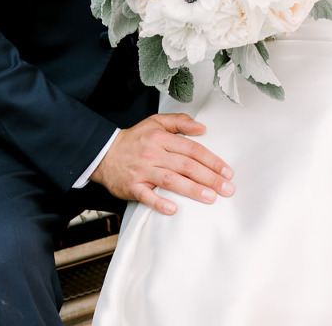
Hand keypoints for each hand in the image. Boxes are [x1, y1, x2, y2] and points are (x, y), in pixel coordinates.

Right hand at [90, 113, 233, 215]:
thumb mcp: (155, 122)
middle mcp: (153, 153)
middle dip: (209, 177)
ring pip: (170, 180)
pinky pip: (146, 196)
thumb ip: (179, 121)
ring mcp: (142, 171)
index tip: (227, 171)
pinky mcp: (132, 187)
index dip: (211, 160)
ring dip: (192, 189)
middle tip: (227, 189)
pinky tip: (174, 209)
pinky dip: (159, 203)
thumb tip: (202, 127)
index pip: (191, 149)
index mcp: (161, 137)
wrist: (104, 153)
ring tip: (210, 198)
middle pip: (185, 165)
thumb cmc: (136, 139)